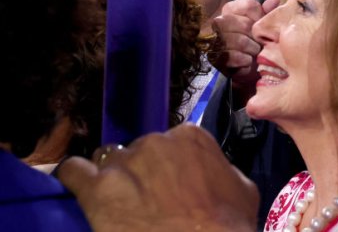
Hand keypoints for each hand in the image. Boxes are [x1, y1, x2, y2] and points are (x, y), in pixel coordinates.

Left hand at [57, 125, 258, 231]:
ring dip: (110, 179)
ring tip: (115, 204)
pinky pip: (72, 172)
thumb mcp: (242, 191)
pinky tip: (81, 194)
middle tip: (146, 202)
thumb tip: (211, 174)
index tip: (169, 186)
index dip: (167, 167)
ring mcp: (124, 162)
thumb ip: (222, 172)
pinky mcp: (96, 187)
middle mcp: (155, 141)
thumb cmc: (227, 226)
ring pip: (106, 160)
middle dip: (139, 173)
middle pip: (137, 151)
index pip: (170, 143)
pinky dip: (74, 181)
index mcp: (191, 137)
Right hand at [209, 0, 279, 98]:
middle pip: (245, 24)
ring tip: (254, 52)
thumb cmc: (255, 42)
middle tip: (260, 43)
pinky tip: (247, 61)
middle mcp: (219, 22)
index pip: (249, 5)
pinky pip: (236, 57)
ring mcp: (216, 39)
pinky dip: (246, 62)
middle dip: (257, 37)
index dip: (260, 16)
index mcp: (231, 9)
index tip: (262, 26)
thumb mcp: (263, 25)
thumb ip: (268, 11)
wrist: (246, 67)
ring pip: (241, 41)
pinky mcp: (216, 57)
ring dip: (253, 50)